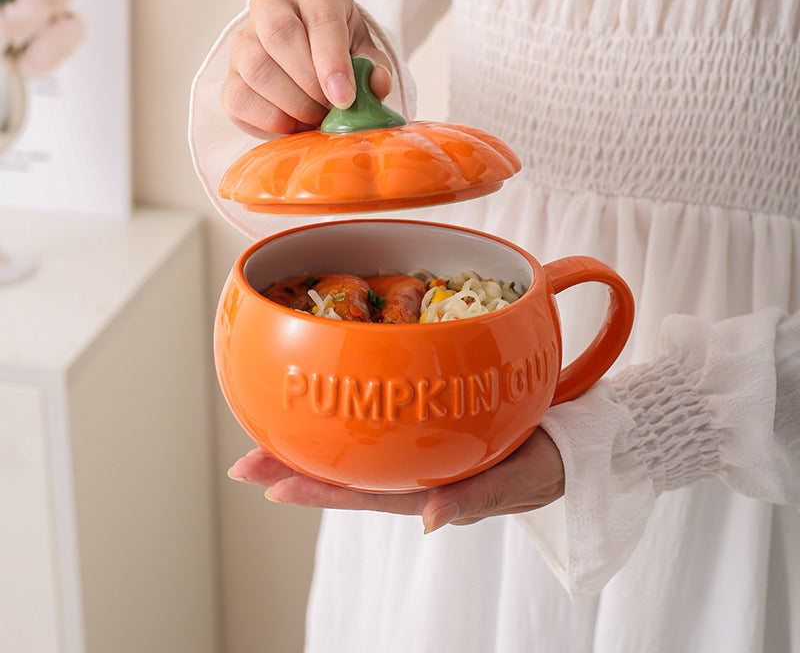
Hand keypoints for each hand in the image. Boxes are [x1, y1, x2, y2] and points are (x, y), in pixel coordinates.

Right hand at [222, 0, 392, 135]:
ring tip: (315, 119)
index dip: (332, 61)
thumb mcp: (368, 57)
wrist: (313, 68)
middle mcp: (272, 4)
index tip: (344, 98)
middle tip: (329, 110)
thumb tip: (377, 83)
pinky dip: (269, 121)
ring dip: (291, 104)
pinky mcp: (229, 75)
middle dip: (309, 83)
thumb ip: (375, 69)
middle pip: (279, 35)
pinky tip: (292, 124)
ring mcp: (244, 39)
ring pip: (256, 68)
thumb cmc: (344, 57)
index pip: (320, 17)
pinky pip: (238, 99)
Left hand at [227, 427, 564, 533]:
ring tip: (267, 437)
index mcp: (436, 487)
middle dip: (296, 469)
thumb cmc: (553, 461)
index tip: (271, 486)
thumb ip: (481, 499)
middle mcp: (420, 469)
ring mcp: (424, 447)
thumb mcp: (523, 481)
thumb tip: (430, 521)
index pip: (367, 492)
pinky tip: (330, 405)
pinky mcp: (435, 422)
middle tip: (244, 464)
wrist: (578, 435)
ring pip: (361, 449)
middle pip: (350, 473)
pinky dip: (352, 418)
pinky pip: (386, 423)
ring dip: (314, 443)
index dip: (319, 490)